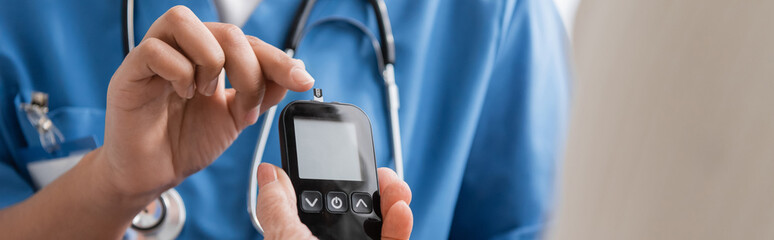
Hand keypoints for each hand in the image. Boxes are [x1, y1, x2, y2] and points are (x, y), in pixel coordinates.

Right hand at [99, 6, 313, 198]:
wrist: (153, 175)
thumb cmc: (187, 142)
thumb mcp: (236, 117)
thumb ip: (264, 92)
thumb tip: (297, 67)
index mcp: (208, 55)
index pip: (248, 42)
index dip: (278, 59)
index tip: (302, 80)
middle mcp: (183, 49)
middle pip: (225, 30)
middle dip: (249, 68)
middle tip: (246, 105)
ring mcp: (155, 56)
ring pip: (183, 21)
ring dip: (209, 59)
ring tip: (207, 92)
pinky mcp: (130, 71)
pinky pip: (154, 49)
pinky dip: (178, 71)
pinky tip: (184, 94)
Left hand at [255, 164, 412, 239]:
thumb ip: (277, 208)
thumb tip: (268, 172)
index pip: (314, 201)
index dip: (327, 176)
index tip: (338, 155)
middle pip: (353, 208)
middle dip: (367, 184)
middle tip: (376, 172)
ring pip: (379, 223)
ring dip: (390, 199)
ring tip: (394, 188)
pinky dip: (401, 225)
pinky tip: (401, 210)